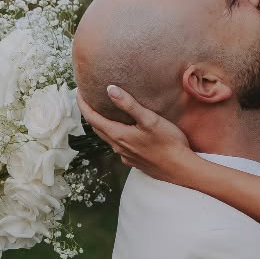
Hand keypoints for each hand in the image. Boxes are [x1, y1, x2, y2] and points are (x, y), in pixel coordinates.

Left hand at [78, 85, 196, 183]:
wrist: (181, 169)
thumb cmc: (168, 143)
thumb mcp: (149, 120)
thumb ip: (129, 104)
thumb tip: (110, 89)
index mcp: (118, 135)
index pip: (92, 118)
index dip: (83, 104)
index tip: (79, 91)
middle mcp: (118, 147)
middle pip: (97, 128)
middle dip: (90, 113)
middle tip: (88, 99)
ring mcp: (126, 156)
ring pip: (107, 138)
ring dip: (102, 124)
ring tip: (103, 112)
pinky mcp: (134, 161)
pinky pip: (119, 146)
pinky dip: (114, 134)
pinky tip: (123, 130)